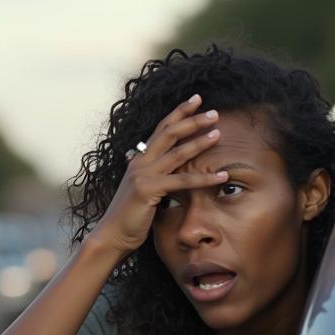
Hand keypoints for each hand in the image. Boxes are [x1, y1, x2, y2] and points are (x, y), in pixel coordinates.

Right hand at [87, 94, 230, 258]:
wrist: (112, 235)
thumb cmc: (129, 216)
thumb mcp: (141, 190)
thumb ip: (152, 176)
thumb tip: (164, 170)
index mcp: (139, 159)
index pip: (161, 128)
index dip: (179, 112)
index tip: (196, 99)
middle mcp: (140, 162)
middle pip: (169, 133)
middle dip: (192, 120)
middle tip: (214, 112)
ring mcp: (143, 174)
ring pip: (177, 153)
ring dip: (200, 142)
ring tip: (218, 133)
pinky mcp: (149, 189)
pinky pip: (182, 181)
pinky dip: (204, 178)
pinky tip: (222, 176)